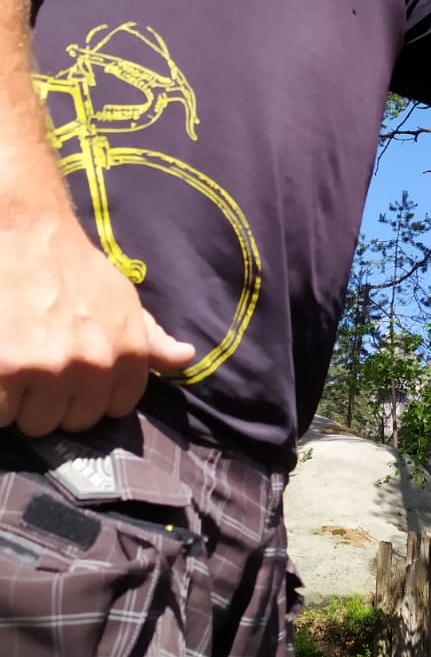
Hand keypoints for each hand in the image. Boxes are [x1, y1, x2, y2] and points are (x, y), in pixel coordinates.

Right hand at [0, 211, 194, 435]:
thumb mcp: (123, 298)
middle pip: (72, 421)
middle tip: (39, 368)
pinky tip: (1, 372)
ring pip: (35, 423)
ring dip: (22, 403)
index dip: (90, 397)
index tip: (72, 380)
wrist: (28, 234)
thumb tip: (186, 357)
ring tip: (18, 367)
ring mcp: (48, 370)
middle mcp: (93, 366)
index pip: (114, 409)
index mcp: (127, 354)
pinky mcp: (6, 371)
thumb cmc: (74, 266)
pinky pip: (2, 416)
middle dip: (55, 401)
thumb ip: (152, 337)